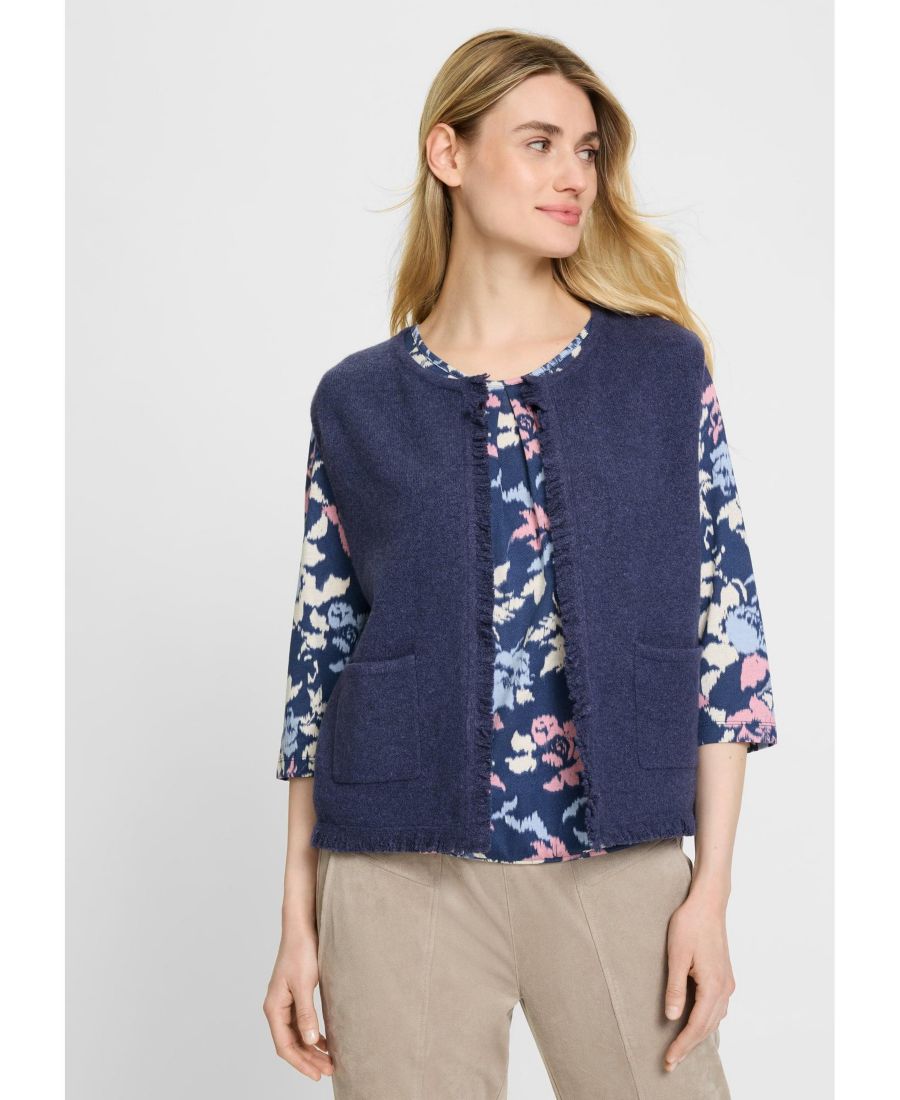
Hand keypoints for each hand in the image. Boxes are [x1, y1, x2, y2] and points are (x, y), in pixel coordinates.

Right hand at [263, 929, 333, 1080]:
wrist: (302, 927)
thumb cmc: (301, 951)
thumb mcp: (304, 984)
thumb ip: (306, 1014)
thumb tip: (310, 1042)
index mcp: (274, 1007)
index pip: (284, 1045)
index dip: (300, 1062)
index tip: (317, 1074)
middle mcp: (276, 1007)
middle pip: (291, 1043)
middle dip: (308, 1059)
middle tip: (329, 1071)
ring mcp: (285, 1002)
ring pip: (297, 1034)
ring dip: (311, 1049)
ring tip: (329, 1061)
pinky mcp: (295, 995)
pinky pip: (301, 1023)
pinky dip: (312, 1034)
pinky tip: (325, 1041)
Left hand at [662, 889, 735, 1071]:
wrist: (708, 903)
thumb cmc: (690, 924)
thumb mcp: (676, 956)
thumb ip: (675, 988)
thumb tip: (672, 1017)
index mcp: (713, 986)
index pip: (696, 1025)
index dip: (682, 1045)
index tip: (669, 1060)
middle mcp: (724, 988)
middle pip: (707, 1027)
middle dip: (689, 1046)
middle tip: (671, 1062)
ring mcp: (727, 982)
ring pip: (714, 1019)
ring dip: (698, 1035)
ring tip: (681, 1048)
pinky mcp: (725, 976)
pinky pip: (717, 1008)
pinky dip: (707, 1021)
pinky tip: (698, 1024)